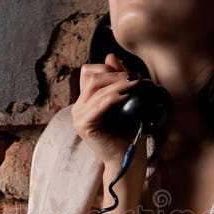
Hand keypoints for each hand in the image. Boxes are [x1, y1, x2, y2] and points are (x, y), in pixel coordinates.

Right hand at [71, 53, 140, 167]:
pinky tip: (127, 96)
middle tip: (135, 78)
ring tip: (135, 84)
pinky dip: (113, 97)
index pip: (89, 72)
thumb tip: (110, 55)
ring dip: (117, 84)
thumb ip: (118, 79)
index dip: (107, 68)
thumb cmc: (128, 132)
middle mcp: (79, 107)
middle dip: (114, 74)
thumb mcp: (125, 100)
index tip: (128, 73)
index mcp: (86, 101)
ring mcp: (78, 117)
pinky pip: (98, 104)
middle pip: (91, 76)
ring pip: (95, 87)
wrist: (128, 158)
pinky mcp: (84, 125)